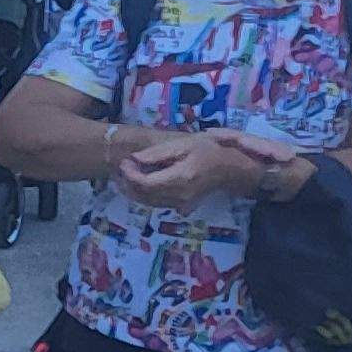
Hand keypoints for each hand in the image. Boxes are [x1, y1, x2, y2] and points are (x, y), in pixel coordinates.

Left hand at [112, 130, 257, 207]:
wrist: (230, 169)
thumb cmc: (208, 151)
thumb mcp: (183, 144)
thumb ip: (158, 153)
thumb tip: (134, 159)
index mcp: (180, 178)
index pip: (146, 184)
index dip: (130, 175)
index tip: (124, 162)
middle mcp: (179, 196)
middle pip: (144, 195)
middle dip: (127, 183)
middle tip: (121, 168)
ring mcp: (181, 204)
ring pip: (148, 202)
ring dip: (133, 191)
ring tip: (125, 175)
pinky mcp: (182, 207)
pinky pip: (157, 204)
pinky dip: (144, 196)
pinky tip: (139, 183)